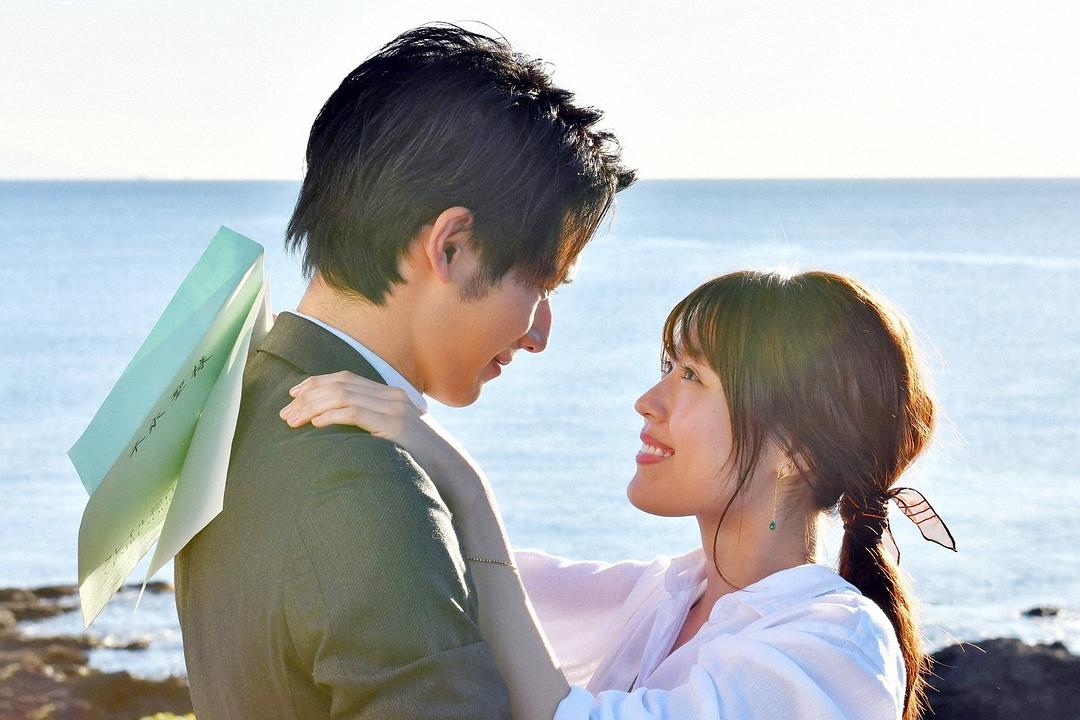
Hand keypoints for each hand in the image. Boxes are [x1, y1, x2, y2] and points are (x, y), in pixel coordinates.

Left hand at [280, 371, 426, 446]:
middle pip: (340, 383)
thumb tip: (340, 429)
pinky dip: (331, 416)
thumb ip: (373, 425)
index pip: (346, 378)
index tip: (293, 394)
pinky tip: (315, 424)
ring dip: (313, 406)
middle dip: (308, 395)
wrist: (452, 472)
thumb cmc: (420, 459)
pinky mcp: (394, 425)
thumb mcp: (394, 436)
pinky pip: (355, 413)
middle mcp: (392, 396)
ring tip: (294, 420)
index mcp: (391, 394)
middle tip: (285, 413)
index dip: (316, 383)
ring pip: (343, 395)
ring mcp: (395, 409)